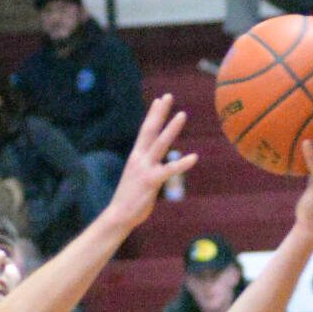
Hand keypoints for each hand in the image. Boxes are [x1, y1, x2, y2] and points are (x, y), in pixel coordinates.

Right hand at [105, 95, 197, 230]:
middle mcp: (139, 159)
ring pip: (160, 144)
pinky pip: (169, 170)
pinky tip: (195, 157)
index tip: (159, 100)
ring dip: (171, 128)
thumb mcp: (137, 179)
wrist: (118, 216)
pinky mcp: (151, 181)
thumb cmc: (128, 199)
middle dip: (159, 112)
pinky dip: (182, 163)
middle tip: (168, 96)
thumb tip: (157, 170)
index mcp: (136, 157)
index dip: (153, 115)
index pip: (145, 131)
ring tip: (182, 114)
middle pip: (150, 130)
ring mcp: (145, 169)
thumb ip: (147, 170)